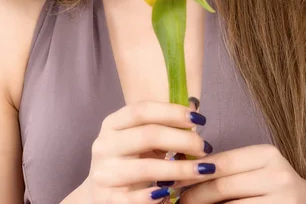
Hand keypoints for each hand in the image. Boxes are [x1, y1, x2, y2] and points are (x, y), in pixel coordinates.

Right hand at [86, 100, 214, 202]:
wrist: (100, 196)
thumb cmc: (128, 162)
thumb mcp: (137, 140)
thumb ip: (159, 127)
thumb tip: (194, 113)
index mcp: (112, 124)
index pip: (141, 110)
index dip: (171, 111)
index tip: (198, 118)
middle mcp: (104, 145)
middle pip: (148, 135)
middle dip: (183, 139)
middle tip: (205, 146)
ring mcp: (104, 173)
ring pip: (148, 168)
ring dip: (181, 169)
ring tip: (203, 169)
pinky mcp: (108, 199)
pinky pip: (137, 198)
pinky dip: (158, 195)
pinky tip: (173, 192)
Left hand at [176, 143, 305, 202]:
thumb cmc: (270, 184)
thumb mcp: (254, 167)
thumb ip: (226, 166)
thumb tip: (183, 167)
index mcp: (267, 155)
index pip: (222, 162)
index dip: (194, 171)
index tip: (174, 179)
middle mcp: (277, 176)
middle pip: (223, 186)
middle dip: (195, 194)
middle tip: (178, 199)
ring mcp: (283, 201)